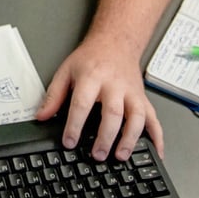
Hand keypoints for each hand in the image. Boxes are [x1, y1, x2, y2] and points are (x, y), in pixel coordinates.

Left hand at [35, 39, 163, 160]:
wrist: (116, 42)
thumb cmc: (91, 58)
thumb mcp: (66, 71)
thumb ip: (54, 95)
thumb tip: (41, 117)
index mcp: (92, 77)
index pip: (82, 103)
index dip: (75, 125)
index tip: (69, 142)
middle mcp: (114, 85)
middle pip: (112, 112)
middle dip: (106, 136)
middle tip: (98, 155)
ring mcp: (132, 93)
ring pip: (136, 116)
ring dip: (130, 138)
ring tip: (121, 156)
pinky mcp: (143, 99)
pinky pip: (154, 119)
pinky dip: (157, 137)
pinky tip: (156, 152)